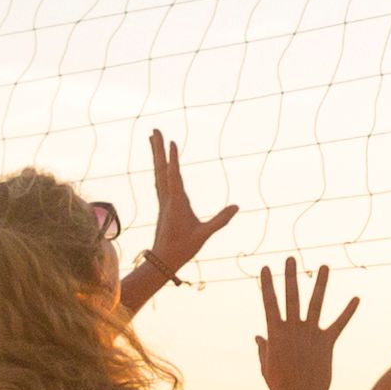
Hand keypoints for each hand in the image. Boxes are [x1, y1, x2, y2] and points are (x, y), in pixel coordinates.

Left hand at [133, 131, 237, 293]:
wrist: (163, 260)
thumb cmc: (183, 248)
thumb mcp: (204, 235)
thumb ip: (220, 220)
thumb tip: (237, 206)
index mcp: (175, 203)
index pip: (173, 177)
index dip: (173, 159)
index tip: (172, 142)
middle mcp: (166, 199)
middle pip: (160, 169)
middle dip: (158, 149)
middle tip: (154, 129)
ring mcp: (163, 200)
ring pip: (158, 173)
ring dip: (156, 155)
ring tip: (152, 138)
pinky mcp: (163, 204)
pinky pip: (159, 181)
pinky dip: (159, 168)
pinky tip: (159, 163)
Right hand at [249, 258, 359, 389]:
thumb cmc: (280, 385)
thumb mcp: (266, 365)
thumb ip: (263, 348)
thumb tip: (258, 337)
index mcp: (275, 333)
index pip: (269, 303)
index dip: (267, 284)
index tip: (265, 267)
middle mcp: (293, 329)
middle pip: (291, 296)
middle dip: (290, 275)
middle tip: (291, 258)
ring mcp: (311, 334)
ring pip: (316, 303)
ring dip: (321, 283)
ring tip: (324, 266)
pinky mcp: (327, 343)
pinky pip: (339, 324)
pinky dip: (348, 311)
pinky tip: (357, 298)